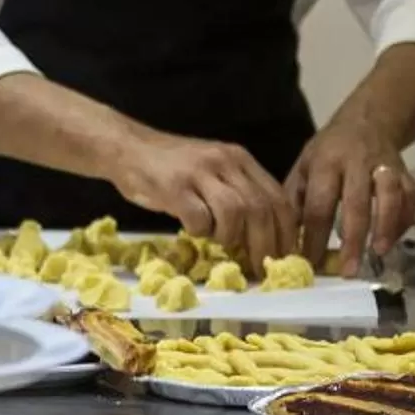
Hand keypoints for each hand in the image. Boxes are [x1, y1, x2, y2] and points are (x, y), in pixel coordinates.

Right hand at [105, 130, 296, 273]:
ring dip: (230, 238)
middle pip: (260, 209)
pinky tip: (193, 230)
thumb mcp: (213, 170)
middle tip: (260, 267)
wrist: (127, 148)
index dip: (286, 232)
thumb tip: (264, 237)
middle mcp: (224, 161)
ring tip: (219, 243)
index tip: (285, 256)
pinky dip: (201, 233)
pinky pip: (199, 219)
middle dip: (265, 245)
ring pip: (235, 213)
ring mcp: (199, 173)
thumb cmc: (172, 166)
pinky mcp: (174, 187)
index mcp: (240, 159)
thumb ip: (238, 193)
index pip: (277, 197)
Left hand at [286, 121, 414, 276]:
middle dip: (353, 239)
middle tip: (348, 270)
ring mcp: (385, 166)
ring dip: (386, 226)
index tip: (311, 262)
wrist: (367, 121)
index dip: (315, 236)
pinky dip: (405, 219)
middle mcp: (357, 162)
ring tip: (379, 253)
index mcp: (326, 163)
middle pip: (357, 202)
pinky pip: (411, 196)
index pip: (319, 204)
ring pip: (390, 195)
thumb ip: (297, 200)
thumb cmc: (329, 151)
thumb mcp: (304, 166)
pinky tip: (394, 239)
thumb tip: (289, 241)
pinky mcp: (406, 172)